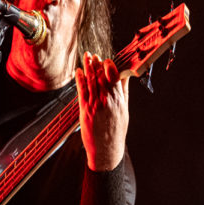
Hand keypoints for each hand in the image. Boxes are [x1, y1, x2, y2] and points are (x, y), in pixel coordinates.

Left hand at [75, 51, 129, 169]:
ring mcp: (95, 105)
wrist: (107, 149)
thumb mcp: (124, 110)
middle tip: (92, 55)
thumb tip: (125, 77)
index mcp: (118, 100)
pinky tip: (78, 72)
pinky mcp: (85, 110)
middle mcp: (107, 100)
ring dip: (87, 68)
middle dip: (96, 64)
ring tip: (85, 58)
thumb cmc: (116, 130)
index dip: (108, 66)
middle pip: (100, 77)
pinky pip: (82, 91)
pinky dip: (80, 80)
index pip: (113, 77)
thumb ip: (123, 92)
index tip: (105, 60)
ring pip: (91, 82)